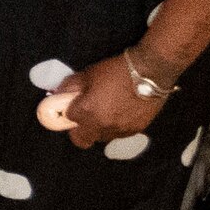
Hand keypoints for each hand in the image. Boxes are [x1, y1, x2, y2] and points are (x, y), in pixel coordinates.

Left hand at [45, 49, 165, 147]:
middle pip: (82, 140)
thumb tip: (58, 94)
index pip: (68, 120)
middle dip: (80, 130)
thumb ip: (70, 86)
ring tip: (106, 112)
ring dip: (99, 128)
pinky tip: (121, 112)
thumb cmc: (117, 70)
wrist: (150, 72)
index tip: (74, 106)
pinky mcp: (136, 130)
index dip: (69, 112)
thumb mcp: (89, 74)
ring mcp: (120, 130)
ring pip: (102, 137)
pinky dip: (116, 126)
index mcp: (87, 111)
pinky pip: (119, 134)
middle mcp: (102, 125)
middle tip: (85, 116)